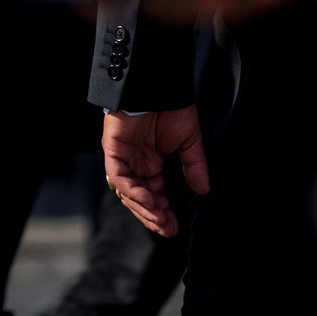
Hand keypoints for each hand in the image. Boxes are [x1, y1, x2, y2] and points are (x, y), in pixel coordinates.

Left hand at [103, 106, 208, 236]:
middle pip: (137, 199)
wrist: (157, 86)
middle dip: (152, 216)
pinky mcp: (112, 149)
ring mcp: (122, 157)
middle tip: (168, 229)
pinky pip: (119, 176)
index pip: (152, 195)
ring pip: (126, 192)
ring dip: (143, 208)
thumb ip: (193, 166)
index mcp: (149, 164)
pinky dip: (132, 191)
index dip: (162, 213)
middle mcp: (134, 164)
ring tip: (161, 220)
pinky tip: (149, 200)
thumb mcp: (188, 142)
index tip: (175, 227)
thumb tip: (203, 191)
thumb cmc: (171, 108)